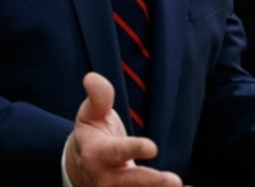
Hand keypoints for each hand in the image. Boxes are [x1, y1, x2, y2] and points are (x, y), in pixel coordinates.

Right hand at [64, 72, 182, 186]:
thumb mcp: (90, 115)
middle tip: (174, 181)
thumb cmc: (91, 136)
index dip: (133, 149)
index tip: (152, 148)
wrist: (80, 171)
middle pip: (132, 182)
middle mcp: (108, 178)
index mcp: (97, 154)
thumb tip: (93, 77)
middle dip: (152, 182)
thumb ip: (97, 98)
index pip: (116, 151)